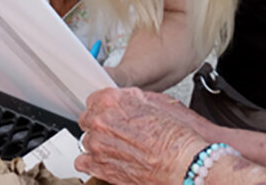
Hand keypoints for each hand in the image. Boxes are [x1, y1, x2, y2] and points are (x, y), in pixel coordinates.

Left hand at [75, 87, 204, 184]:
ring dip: (98, 143)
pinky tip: (107, 160)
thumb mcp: (154, 105)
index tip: (109, 112)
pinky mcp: (99, 167)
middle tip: (116, 130)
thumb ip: (131, 100)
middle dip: (99, 124)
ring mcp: (98, 145)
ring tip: (117, 147)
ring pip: (86, 140)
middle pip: (87, 119)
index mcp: (113, 101)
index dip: (104, 106)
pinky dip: (92, 162)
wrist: (182, 164)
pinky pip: (82, 162)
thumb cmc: (174, 138)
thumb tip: (124, 99)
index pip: (94, 99)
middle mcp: (101, 121)